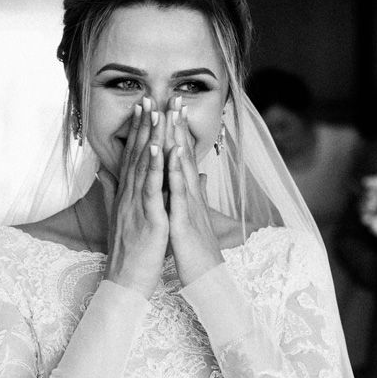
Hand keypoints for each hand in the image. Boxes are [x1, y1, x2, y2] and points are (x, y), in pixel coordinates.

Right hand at [103, 96, 169, 297]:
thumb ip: (117, 193)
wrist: (127, 280)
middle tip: (148, 96)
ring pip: (145, 165)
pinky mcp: (149, 217)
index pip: (133, 157)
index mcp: (128, 195)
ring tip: (155, 112)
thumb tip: (106, 174)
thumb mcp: (124, 218)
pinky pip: (152, 188)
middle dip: (144, 125)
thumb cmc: (131, 252)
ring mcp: (137, 205)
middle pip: (137, 154)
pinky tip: (160, 148)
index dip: (138, 131)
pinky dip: (155, 166)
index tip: (143, 107)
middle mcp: (129, 195)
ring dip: (150, 137)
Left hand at [165, 98, 223, 285]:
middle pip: (183, 156)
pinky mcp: (185, 222)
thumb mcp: (191, 220)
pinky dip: (176, 173)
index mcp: (188, 196)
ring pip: (182, 168)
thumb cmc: (197, 253)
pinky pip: (180, 194)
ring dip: (178, 140)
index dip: (175, 133)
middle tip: (173, 97)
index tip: (169, 108)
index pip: (180, 159)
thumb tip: (195, 178)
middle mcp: (190, 197)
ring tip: (172, 114)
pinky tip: (173, 154)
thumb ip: (190, 198)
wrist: (207, 281)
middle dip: (178, 126)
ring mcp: (189, 207)